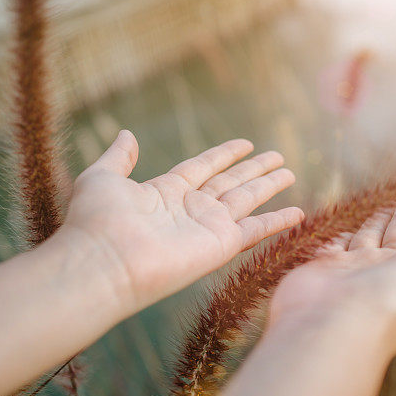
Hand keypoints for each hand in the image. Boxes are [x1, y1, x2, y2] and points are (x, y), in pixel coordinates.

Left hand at [62, 130, 303, 312]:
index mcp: (166, 192)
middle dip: (254, 169)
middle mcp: (191, 209)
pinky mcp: (220, 246)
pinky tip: (298, 213)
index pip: (203, 167)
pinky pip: (256, 230)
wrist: (104, 262)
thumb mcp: (103, 177)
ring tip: (290, 172)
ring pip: (247, 201)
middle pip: (231, 182)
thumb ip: (119, 157)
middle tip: (278, 156)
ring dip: (269, 186)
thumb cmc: (97, 221)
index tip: (245, 143)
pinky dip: (278, 222)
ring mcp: (207, 227)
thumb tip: (127, 133)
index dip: (225, 154)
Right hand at [269, 174, 395, 357]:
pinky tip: (349, 215)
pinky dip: (345, 229)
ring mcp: (356, 270)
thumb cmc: (395, 303)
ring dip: (383, 213)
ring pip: (373, 233)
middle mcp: (390, 272)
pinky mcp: (326, 268)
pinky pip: (339, 241)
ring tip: (391, 190)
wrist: (333, 327)